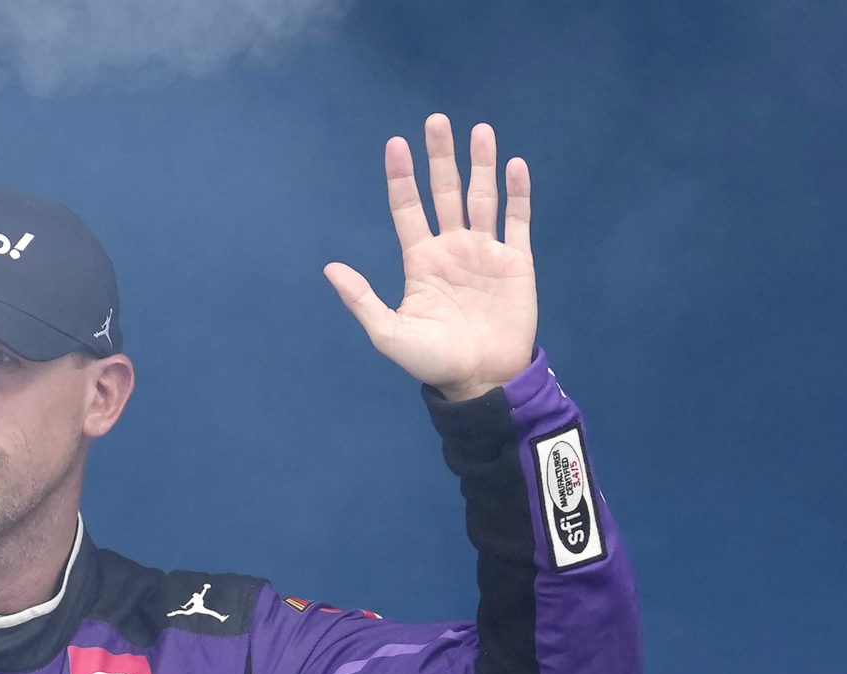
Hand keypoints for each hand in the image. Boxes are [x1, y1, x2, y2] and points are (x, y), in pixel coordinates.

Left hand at [325, 114, 537, 401]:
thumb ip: (362, 299)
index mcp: (421, 260)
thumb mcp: (389, 334)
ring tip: (479, 130)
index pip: (408, 209)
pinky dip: (516, 193)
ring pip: (482, 197)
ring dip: (481, 164)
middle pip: (444, 192)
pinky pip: (517, 220)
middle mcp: (452, 248)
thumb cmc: (433, 361)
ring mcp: (485, 252)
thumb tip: (330, 269)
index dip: (402, 177)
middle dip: (440, 157)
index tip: (396, 144)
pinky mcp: (516, 261)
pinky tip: (513, 166)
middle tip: (435, 121)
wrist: (482, 380)